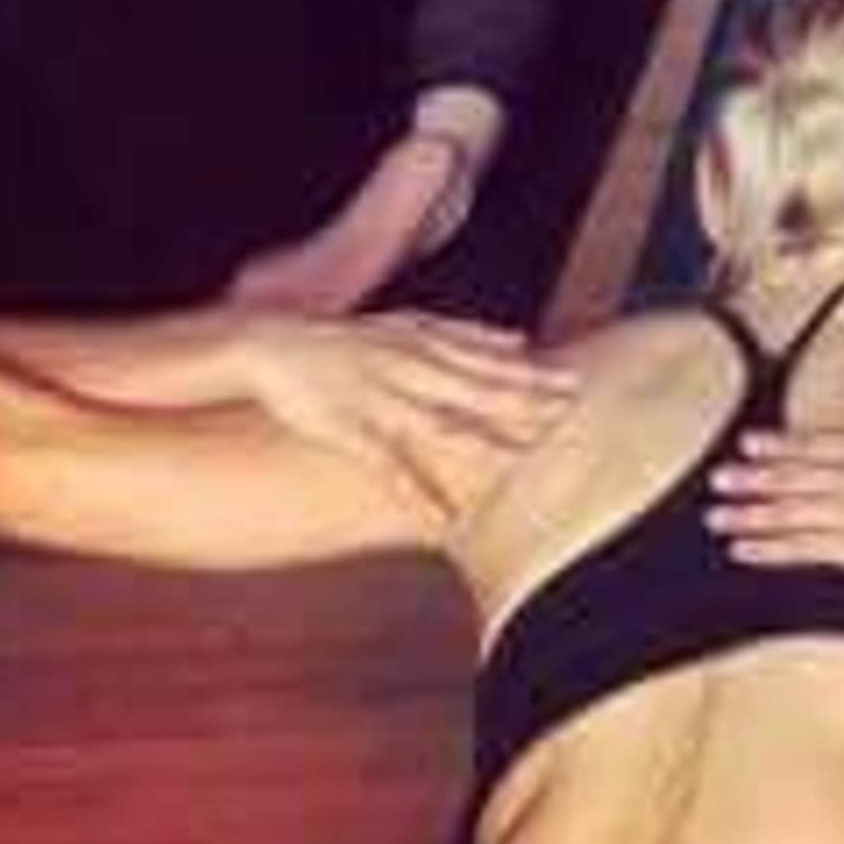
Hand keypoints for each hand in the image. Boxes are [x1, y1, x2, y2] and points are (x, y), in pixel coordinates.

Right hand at [223, 312, 575, 482]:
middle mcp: (408, 369)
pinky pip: (392, 469)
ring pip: (441, 425)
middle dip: (523, 402)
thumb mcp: (405, 323)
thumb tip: (520, 339)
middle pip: (475, 388)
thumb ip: (464, 333)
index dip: (530, 374)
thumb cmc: (343, 341)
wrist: (269, 345)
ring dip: (483, 443)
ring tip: (523, 461)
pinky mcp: (352, 431)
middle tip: (571, 412)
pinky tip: (446, 520)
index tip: (574, 383)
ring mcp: (380, 400)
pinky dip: (420, 495)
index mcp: (423, 345)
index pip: (487, 360)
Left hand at [708, 395, 843, 574]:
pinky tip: (747, 550)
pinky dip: (776, 549)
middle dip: (754, 481)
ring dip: (754, 515)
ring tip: (719, 517)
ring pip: (797, 514)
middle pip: (798, 479)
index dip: (779, 447)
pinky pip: (812, 550)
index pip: (817, 444)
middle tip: (716, 482)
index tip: (746, 445)